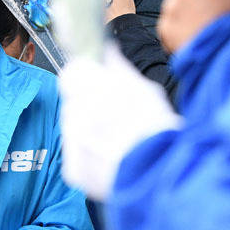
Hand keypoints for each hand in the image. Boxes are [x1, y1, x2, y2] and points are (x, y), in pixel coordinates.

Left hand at [59, 44, 179, 199]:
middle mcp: (76, 115)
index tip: (94, 82)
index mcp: (92, 89)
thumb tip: (106, 50)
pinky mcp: (73, 171)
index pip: (71, 72)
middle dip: (87, 106)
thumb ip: (118, 68)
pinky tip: (110, 158)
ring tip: (114, 140)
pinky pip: (74, 155)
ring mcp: (72, 144)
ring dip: (87, 130)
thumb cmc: (157, 132)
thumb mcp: (146, 90)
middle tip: (113, 115)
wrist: (158, 179)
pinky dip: (88, 155)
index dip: (83, 76)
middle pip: (72, 103)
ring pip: (72, 128)